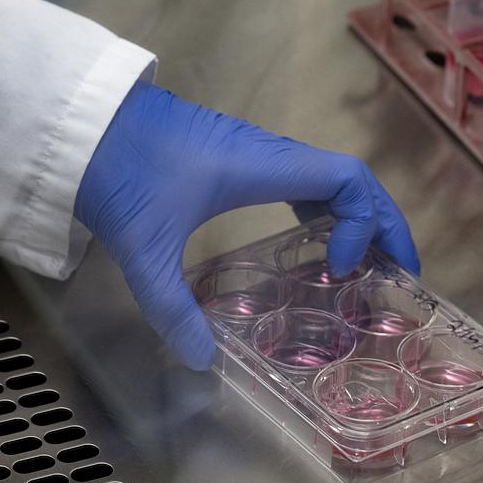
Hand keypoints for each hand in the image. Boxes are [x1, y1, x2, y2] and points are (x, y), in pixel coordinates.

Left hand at [74, 81, 418, 369]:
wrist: (82, 122)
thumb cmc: (121, 170)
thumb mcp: (144, 247)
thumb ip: (171, 307)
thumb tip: (202, 360)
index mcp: (265, 164)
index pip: (349, 178)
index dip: (365, 222)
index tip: (341, 270)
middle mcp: (271, 153)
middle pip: (352, 178)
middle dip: (382, 224)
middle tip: (400, 275)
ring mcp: (255, 152)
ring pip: (329, 177)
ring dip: (357, 217)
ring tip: (367, 265)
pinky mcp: (235, 158)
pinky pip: (301, 181)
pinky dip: (324, 211)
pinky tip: (313, 245)